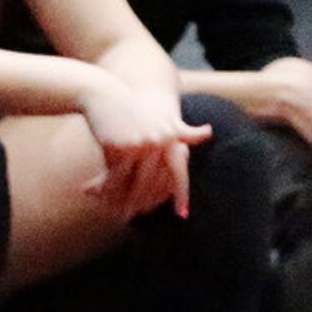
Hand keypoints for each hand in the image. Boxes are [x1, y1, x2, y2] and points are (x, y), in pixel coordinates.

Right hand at [78, 77, 212, 218]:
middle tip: (135, 216)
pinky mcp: (117, 147)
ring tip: (120, 213)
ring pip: (134, 182)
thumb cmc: (134, 110)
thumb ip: (183, 131)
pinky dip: (109, 189)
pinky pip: (115, 176)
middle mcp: (158, 142)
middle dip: (144, 202)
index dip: (181, 194)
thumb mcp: (162, 118)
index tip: (182, 214)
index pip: (179, 173)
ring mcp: (137, 145)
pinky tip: (103, 198)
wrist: (104, 95)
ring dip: (125, 200)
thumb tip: (208, 133)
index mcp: (171, 137)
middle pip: (153, 183)